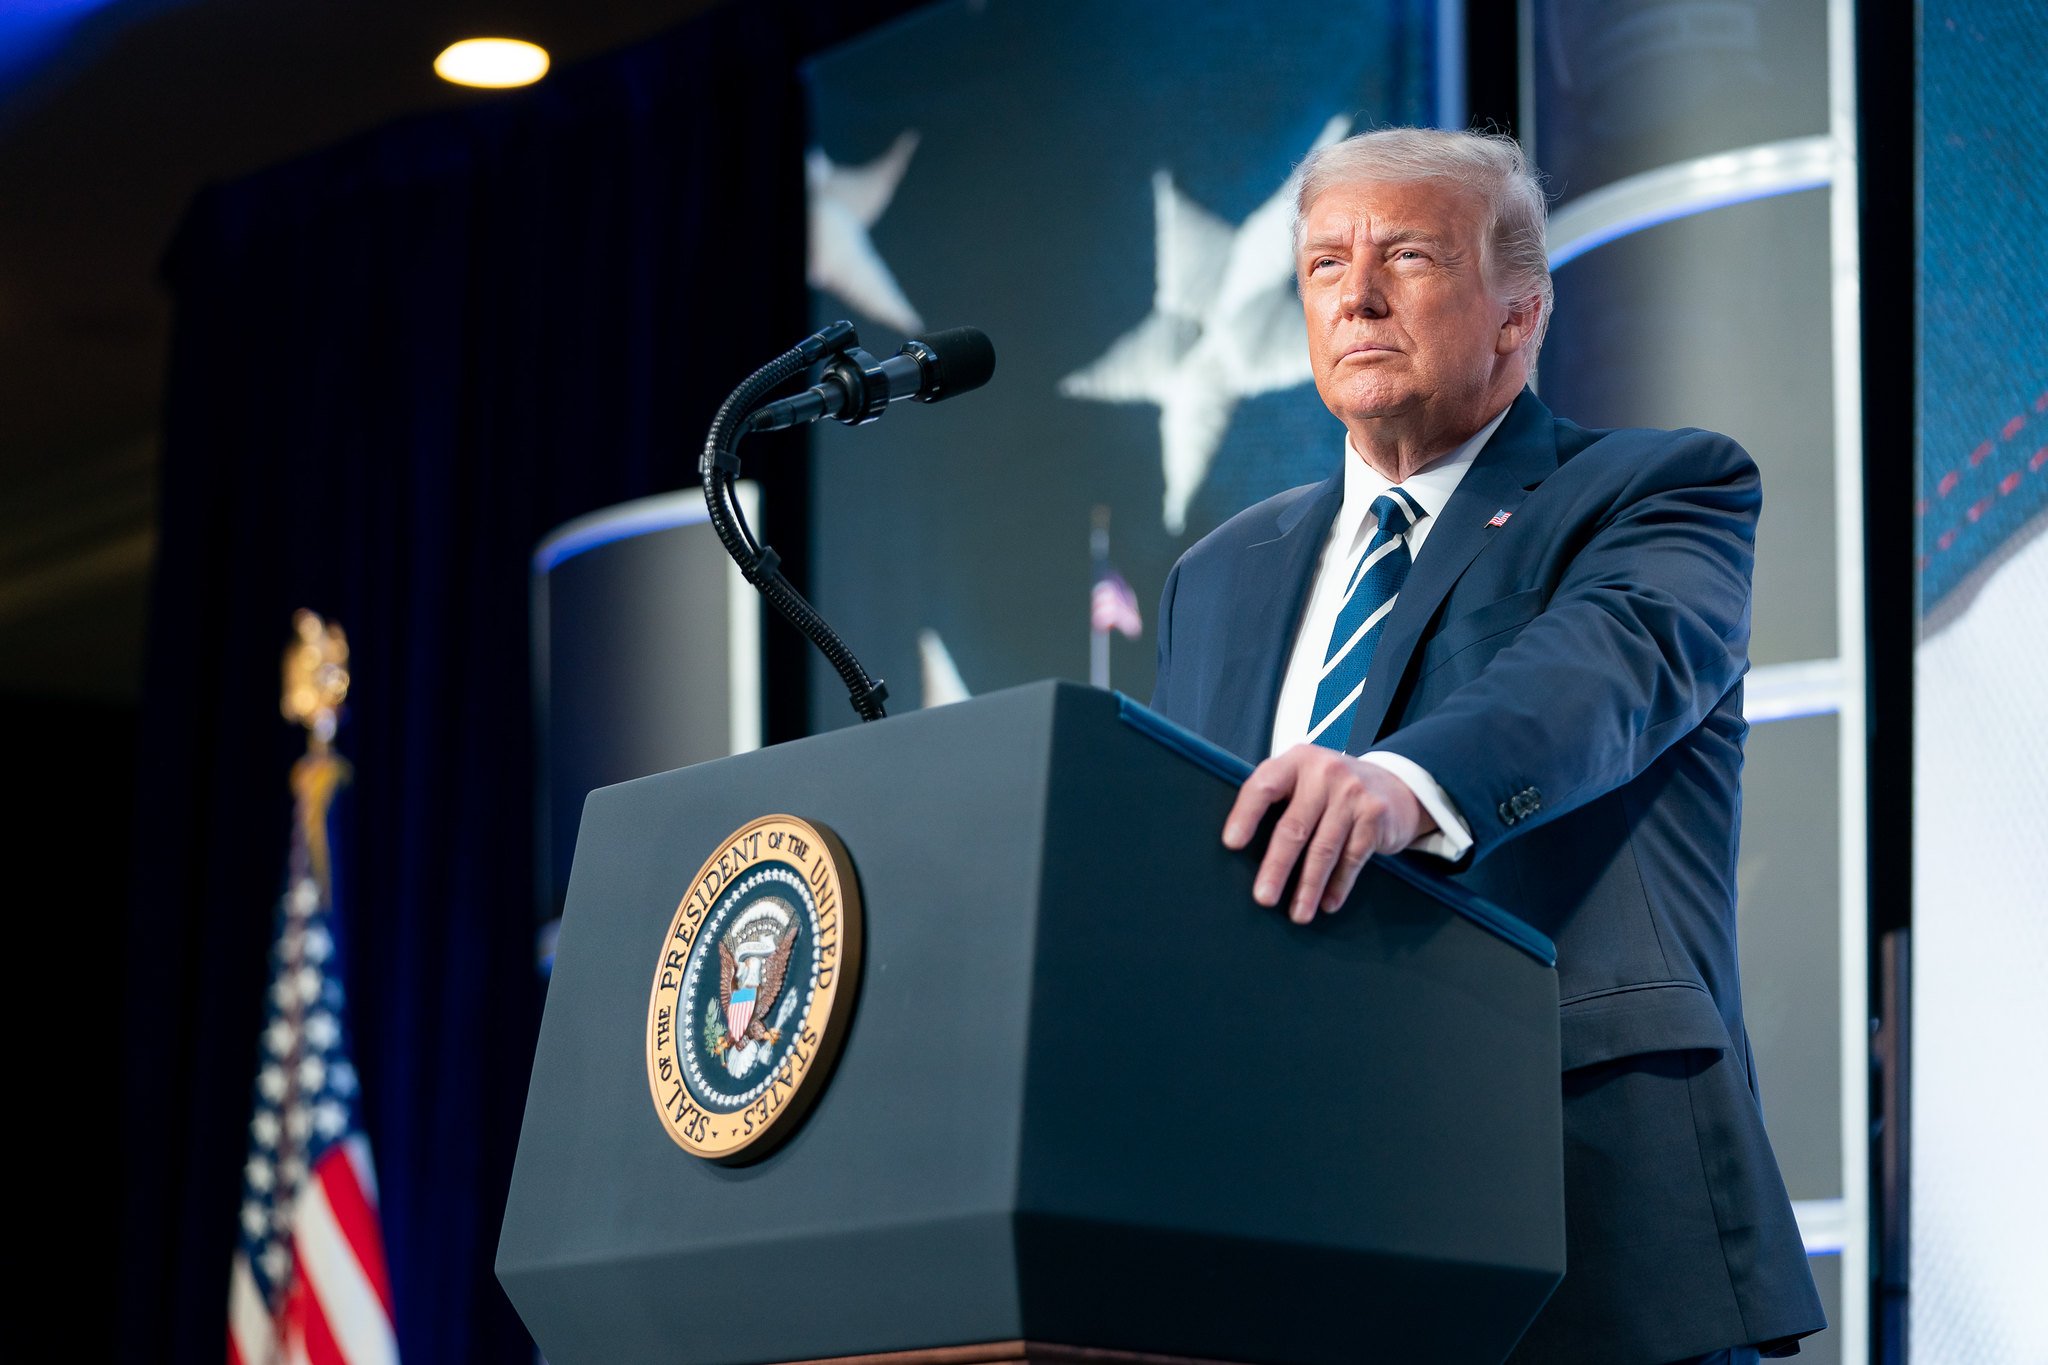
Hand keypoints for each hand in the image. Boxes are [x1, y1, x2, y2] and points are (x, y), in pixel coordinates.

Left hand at [1222, 746, 1436, 923]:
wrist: (1397, 788)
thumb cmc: (1335, 791)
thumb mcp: (1307, 780)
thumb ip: (1280, 799)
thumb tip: (1242, 850)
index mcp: (1296, 761)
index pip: (1264, 785)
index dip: (1245, 815)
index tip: (1231, 843)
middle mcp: (1324, 772)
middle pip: (1293, 826)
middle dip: (1277, 867)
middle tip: (1263, 897)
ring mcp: (1352, 792)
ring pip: (1324, 849)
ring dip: (1308, 887)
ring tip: (1298, 913)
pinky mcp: (1374, 815)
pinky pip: (1351, 858)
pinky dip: (1338, 885)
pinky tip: (1327, 903)